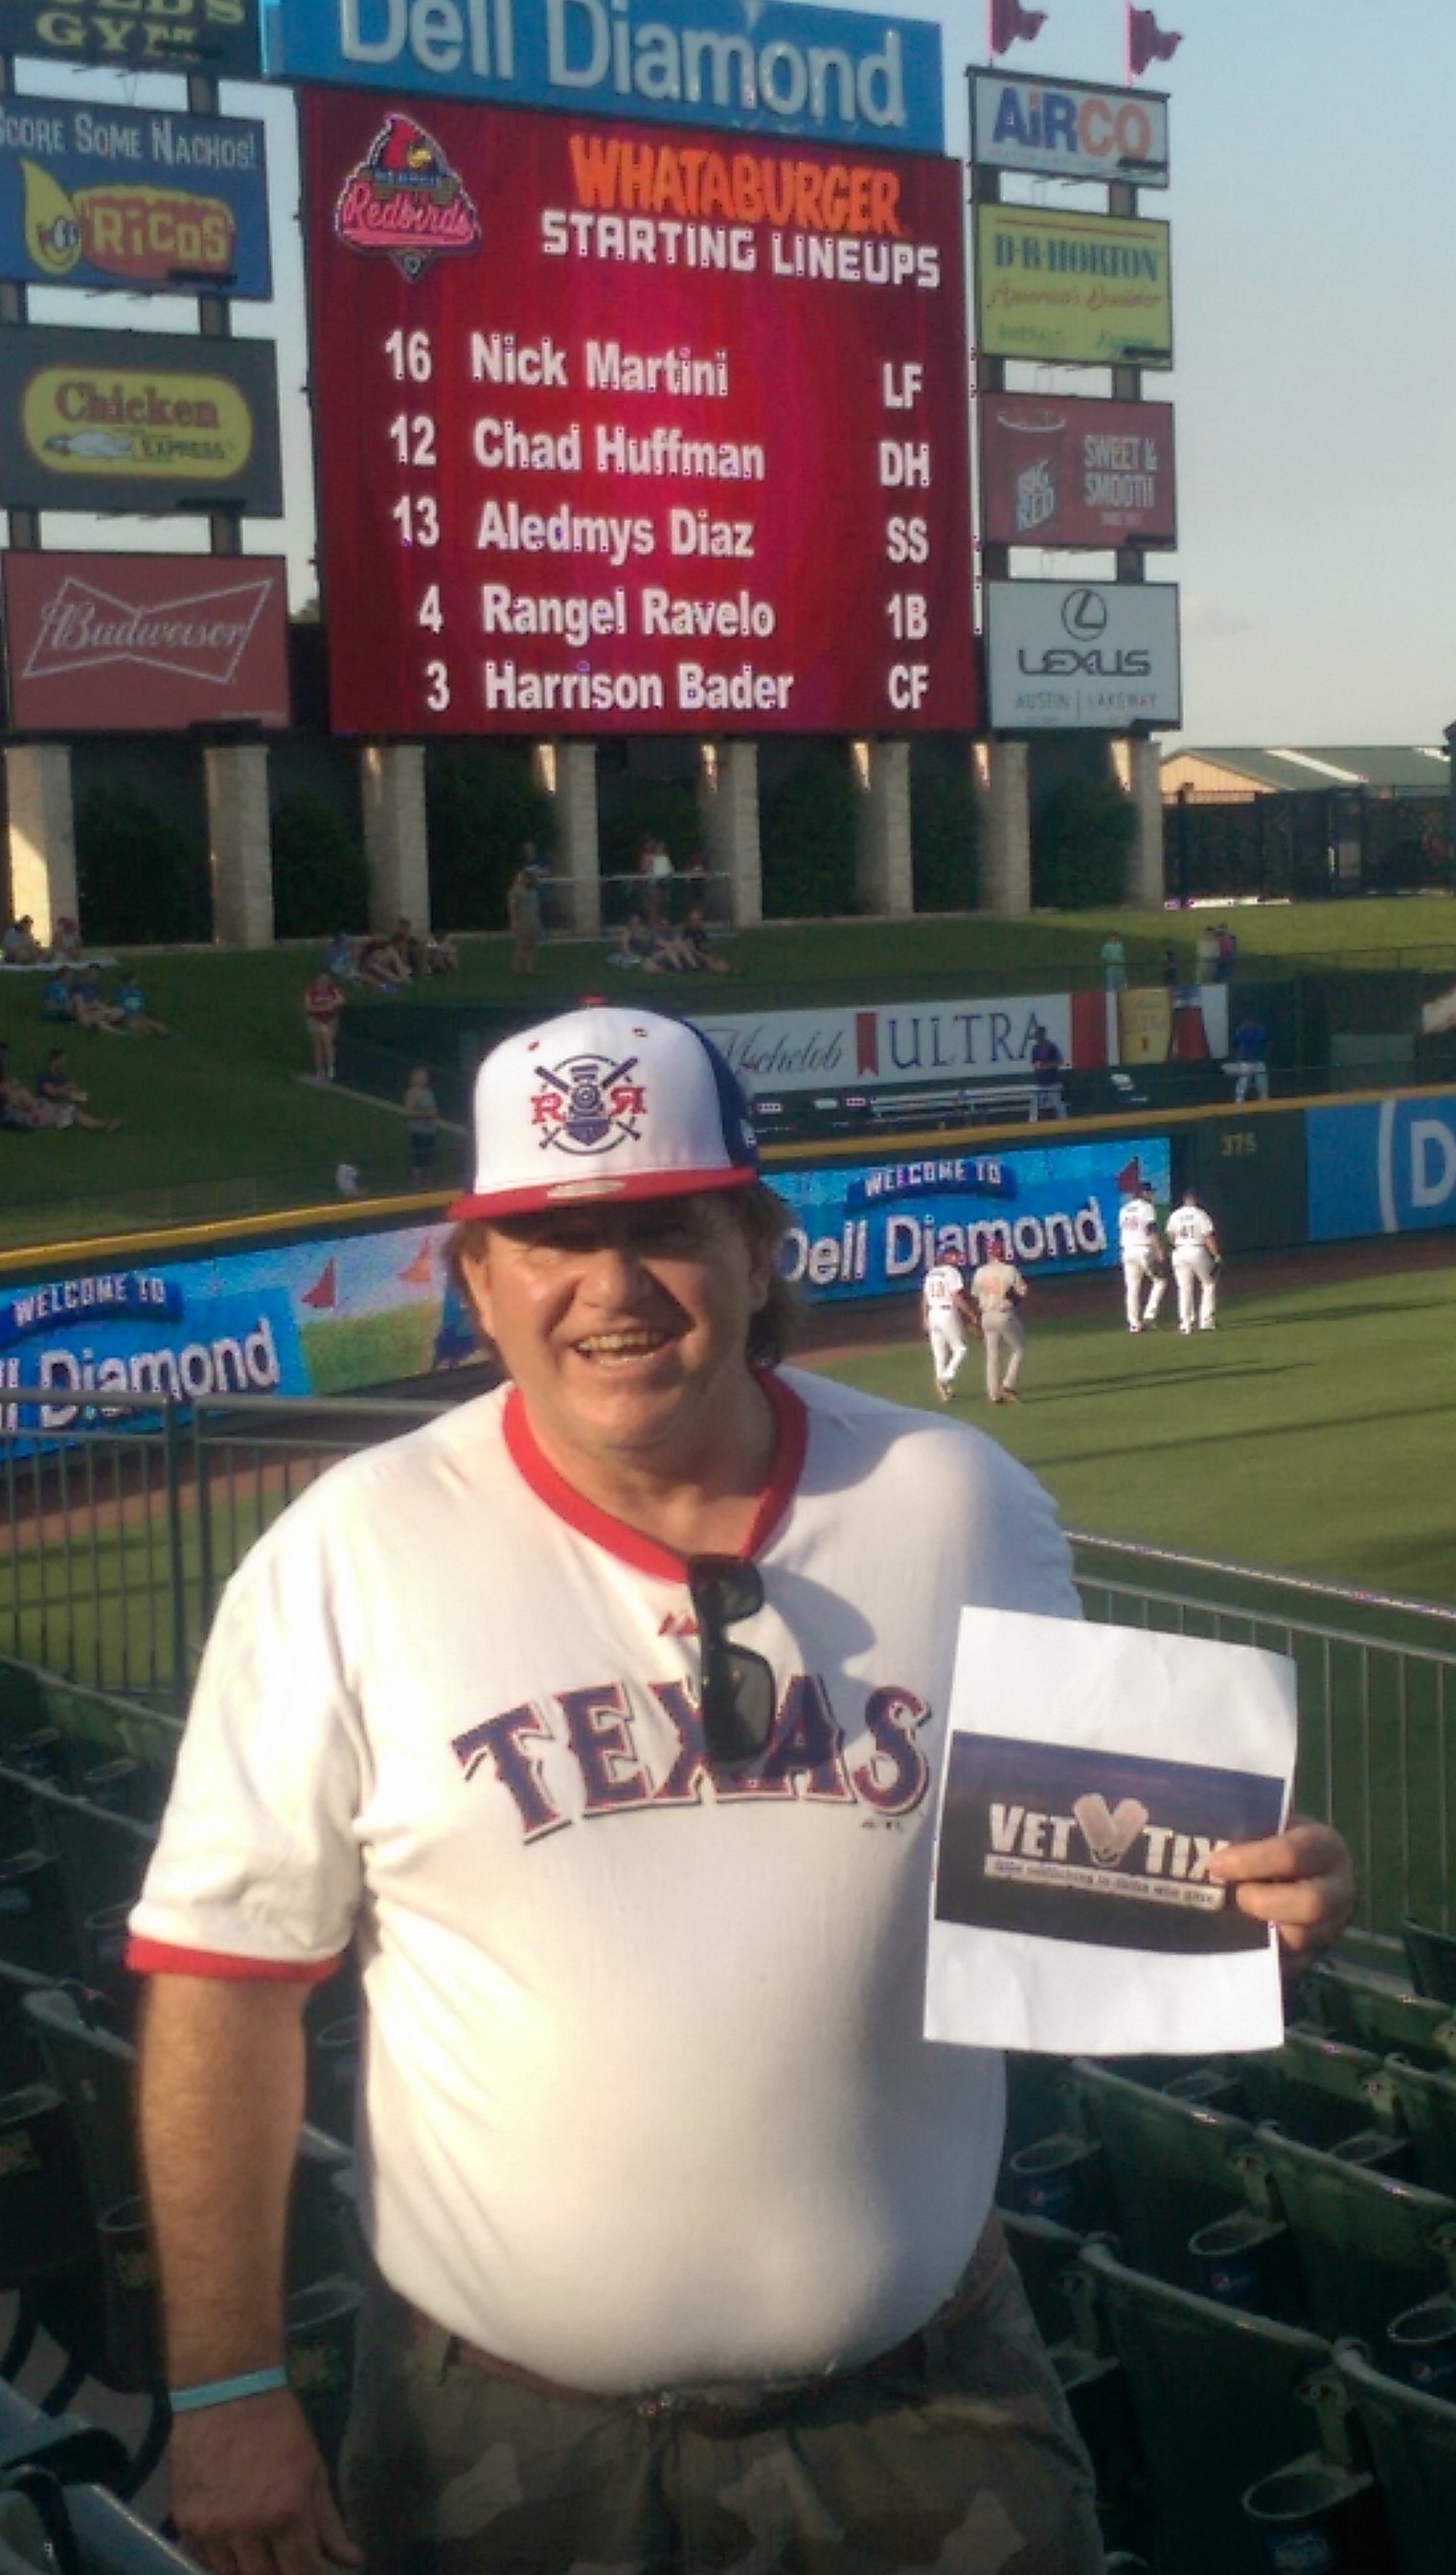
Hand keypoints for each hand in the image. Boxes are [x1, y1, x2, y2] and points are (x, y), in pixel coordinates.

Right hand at [171, 2391, 360, 2573]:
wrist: (224, 2392)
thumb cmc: (278, 2425)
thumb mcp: (313, 2468)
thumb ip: (330, 2521)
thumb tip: (352, 2560)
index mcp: (286, 2513)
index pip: (302, 2572)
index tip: (316, 2572)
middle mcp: (247, 2529)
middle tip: (288, 2561)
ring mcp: (212, 2529)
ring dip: (249, 2571)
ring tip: (262, 2556)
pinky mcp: (185, 2523)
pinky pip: (201, 2560)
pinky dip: (218, 2561)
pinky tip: (231, 2549)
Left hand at [1209, 1816, 1354, 1960]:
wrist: (1274, 1872)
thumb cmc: (1261, 1841)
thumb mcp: (1257, 1825)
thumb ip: (1239, 1829)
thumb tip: (1199, 1837)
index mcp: (1325, 1846)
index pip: (1294, 1853)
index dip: (1252, 1860)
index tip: (1215, 1864)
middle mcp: (1338, 1889)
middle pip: (1311, 1903)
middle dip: (1263, 1901)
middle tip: (1233, 1896)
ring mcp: (1330, 1927)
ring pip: (1300, 1938)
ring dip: (1259, 1929)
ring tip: (1230, 1915)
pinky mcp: (1311, 1956)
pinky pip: (1289, 1965)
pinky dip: (1258, 1955)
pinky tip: (1234, 1942)